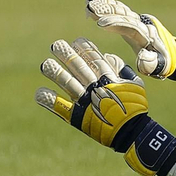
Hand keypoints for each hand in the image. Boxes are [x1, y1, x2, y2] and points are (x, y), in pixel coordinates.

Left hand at [35, 38, 175, 175]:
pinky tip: (39, 93)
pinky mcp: (78, 117)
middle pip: (78, 67)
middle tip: (56, 45)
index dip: (85, 48)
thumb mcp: (135, 85)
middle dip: (66, 55)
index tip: (76, 41)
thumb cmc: (135, 109)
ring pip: (67, 83)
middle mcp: (96, 88)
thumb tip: (107, 56)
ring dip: (55, 73)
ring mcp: (86, 102)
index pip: (95, 59)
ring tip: (45, 65)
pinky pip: (60, 107)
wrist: (132, 134)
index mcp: (110, 79)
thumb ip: (122, 69)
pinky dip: (49, 100)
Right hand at [86, 0, 175, 77]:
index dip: (115, 23)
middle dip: (105, 10)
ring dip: (104, 5)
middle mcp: (141, 23)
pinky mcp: (132, 19)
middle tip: (89, 7)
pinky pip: (118, 9)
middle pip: (122, 14)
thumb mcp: (160, 66)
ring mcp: (137, 20)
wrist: (172, 53)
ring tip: (88, 0)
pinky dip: (106, 4)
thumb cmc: (163, 62)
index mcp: (146, 35)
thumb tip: (142, 56)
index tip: (99, 23)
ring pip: (119, 9)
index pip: (129, 26)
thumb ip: (151, 63)